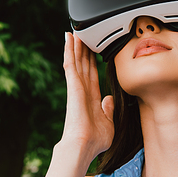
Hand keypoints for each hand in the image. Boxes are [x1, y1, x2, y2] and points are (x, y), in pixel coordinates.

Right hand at [61, 32, 114, 158]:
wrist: (85, 145)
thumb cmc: (95, 140)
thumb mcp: (108, 122)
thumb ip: (108, 109)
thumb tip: (108, 99)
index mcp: (91, 97)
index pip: (92, 73)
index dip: (92, 60)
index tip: (93, 50)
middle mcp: (83, 90)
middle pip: (83, 63)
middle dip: (83, 49)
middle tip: (83, 34)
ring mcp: (76, 86)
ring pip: (76, 60)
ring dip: (75, 45)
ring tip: (74, 31)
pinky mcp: (73, 85)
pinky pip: (70, 64)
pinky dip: (69, 50)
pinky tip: (68, 39)